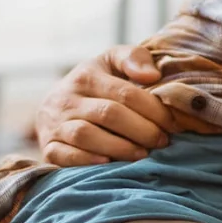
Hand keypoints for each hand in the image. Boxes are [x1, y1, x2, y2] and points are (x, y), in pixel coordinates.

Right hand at [36, 45, 172, 165]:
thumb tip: (152, 75)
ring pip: (86, 135)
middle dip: (142, 130)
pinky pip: (63, 156)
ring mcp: (54, 124)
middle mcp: (67, 99)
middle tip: (162, 141)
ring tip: (143, 154)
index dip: (154, 110)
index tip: (173, 123)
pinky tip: (109, 164)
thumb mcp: (112, 62)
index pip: (125, 93)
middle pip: (109, 114)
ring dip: (120, 147)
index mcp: (86, 75)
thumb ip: (133, 58)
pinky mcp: (48, 147)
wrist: (54, 104)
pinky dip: (87, 161)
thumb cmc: (96, 83)